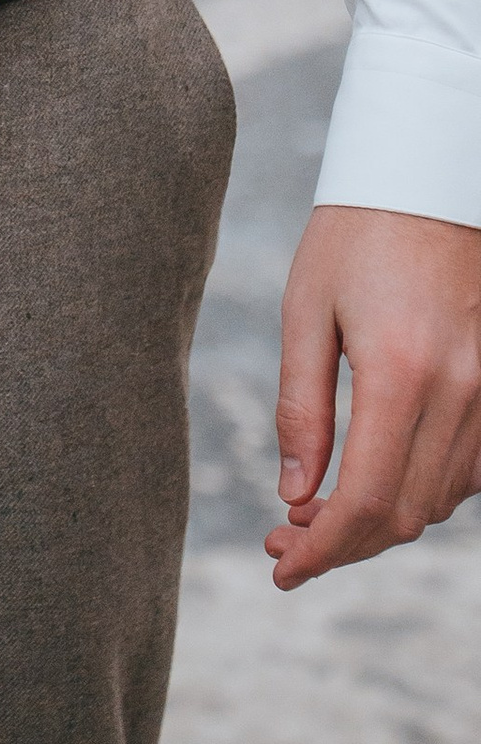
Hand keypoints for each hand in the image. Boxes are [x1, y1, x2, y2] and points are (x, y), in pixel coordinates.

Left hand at [268, 206, 480, 583]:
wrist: (428, 177)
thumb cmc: (356, 233)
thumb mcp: (306, 308)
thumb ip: (302, 405)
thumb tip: (295, 491)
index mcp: (400, 373)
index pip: (366, 501)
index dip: (323, 549)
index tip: (283, 566)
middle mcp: (458, 393)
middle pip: (405, 514)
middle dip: (344, 543)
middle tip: (288, 541)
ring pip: (440, 500)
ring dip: (382, 521)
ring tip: (321, 513)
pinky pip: (468, 472)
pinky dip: (422, 490)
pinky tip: (378, 477)